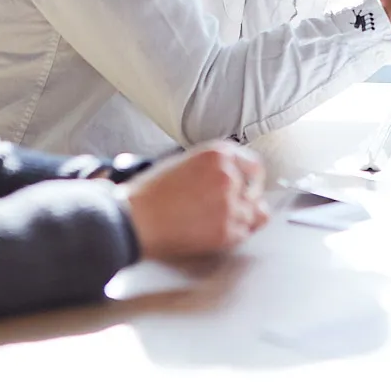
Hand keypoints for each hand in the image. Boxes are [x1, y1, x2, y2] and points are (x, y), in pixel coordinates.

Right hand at [122, 142, 268, 261]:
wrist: (135, 219)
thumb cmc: (150, 194)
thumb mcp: (184, 163)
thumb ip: (213, 168)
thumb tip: (234, 178)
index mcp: (218, 154)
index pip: (254, 166)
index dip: (251, 180)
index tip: (249, 188)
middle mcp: (228, 177)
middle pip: (255, 192)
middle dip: (245, 201)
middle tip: (229, 208)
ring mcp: (230, 205)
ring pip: (253, 215)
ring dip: (240, 219)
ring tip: (217, 221)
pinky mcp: (226, 230)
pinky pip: (243, 234)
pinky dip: (233, 235)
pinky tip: (213, 231)